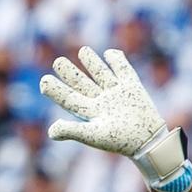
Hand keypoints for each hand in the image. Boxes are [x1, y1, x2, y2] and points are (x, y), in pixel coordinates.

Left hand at [38, 47, 188, 190]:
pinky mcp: (133, 88)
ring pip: (102, 75)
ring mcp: (117, 94)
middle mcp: (102, 103)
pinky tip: (109, 53)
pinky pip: (123, 71)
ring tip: (82, 50)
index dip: (56, 90)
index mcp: (91, 114)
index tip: (43, 81)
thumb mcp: (94, 135)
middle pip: (82, 85)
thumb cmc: (120, 141)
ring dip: (92, 63)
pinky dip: (117, 60)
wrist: (149, 140)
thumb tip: (50, 131)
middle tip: (57, 61)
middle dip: (70, 73)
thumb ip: (71, 131)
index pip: (69, 99)